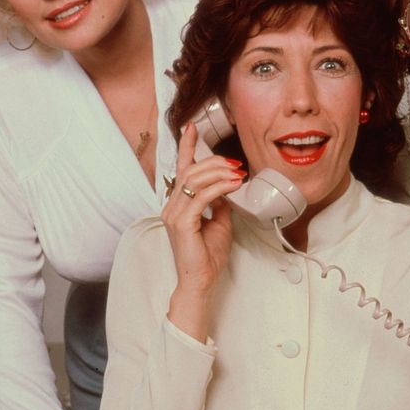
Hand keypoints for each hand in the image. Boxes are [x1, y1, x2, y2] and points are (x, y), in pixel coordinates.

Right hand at [162, 122, 245, 339]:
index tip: (192, 127)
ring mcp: (174, 214)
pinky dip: (219, 187)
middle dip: (213, 161)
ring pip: (194, 180)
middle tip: (234, 162)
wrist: (200, 281)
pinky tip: (233, 185)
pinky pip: (201, 197)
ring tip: (237, 172)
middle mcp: (172, 206)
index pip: (182, 170)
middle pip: (190, 171)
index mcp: (178, 205)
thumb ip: (220, 202)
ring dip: (218, 172)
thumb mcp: (219, 222)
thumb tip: (228, 186)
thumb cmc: (207, 256)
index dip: (186, 147)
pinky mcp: (181, 223)